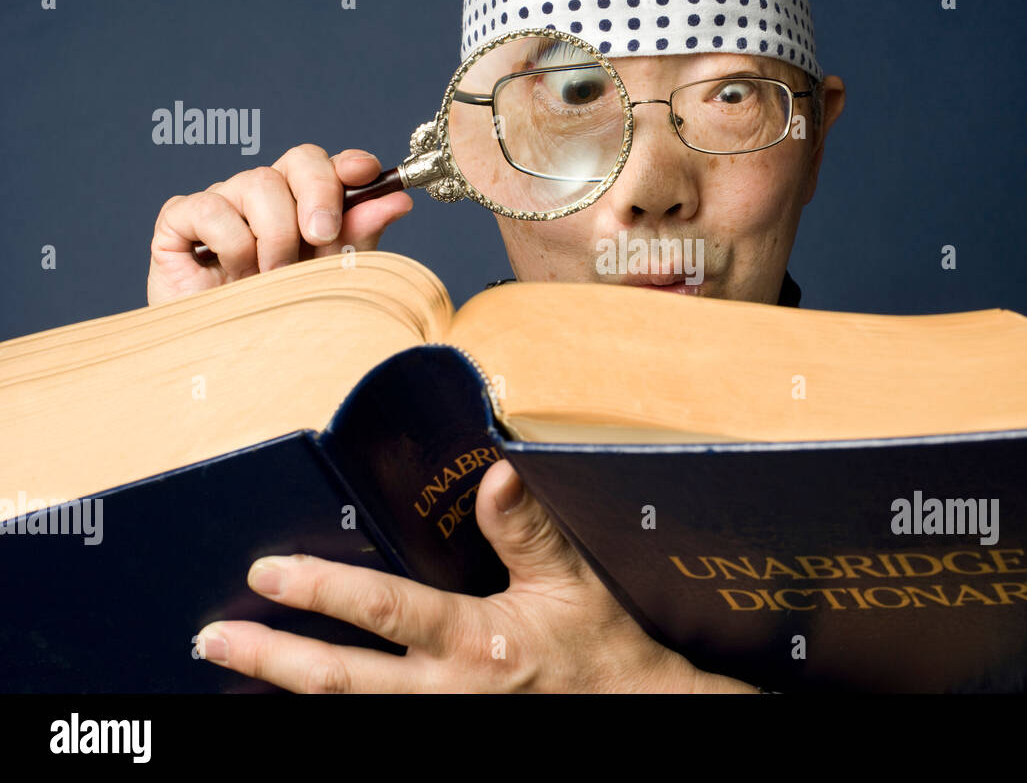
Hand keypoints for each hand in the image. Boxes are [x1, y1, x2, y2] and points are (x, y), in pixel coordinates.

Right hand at [147, 143, 412, 304]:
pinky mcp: (179, 219)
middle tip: (322, 236)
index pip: (330, 164)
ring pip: (259, 183)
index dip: (348, 164)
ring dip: (275, 236)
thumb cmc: (281, 317)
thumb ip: (359, 237)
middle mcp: (266, 194)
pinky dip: (231, 244)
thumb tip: (399, 200)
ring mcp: (223, 201)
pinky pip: (211, 207)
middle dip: (319, 194)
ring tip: (274, 279)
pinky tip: (232, 277)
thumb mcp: (331, 277)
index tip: (364, 174)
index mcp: (305, 202)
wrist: (224, 363)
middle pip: (299, 159)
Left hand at [195, 459, 755, 692]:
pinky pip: (370, 728)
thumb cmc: (599, 647)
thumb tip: (495, 472)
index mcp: (474, 644)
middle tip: (213, 638)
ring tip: (232, 669)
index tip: (267, 573)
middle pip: (338, 681)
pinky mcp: (440, 738)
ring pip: (344, 714)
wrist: (630, 712)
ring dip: (284, 691)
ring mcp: (437, 726)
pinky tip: (292, 699)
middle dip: (271, 658)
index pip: (383, 613)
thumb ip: (525, 529)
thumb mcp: (569, 581)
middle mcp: (444, 694)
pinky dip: (327, 712)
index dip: (321, 592)